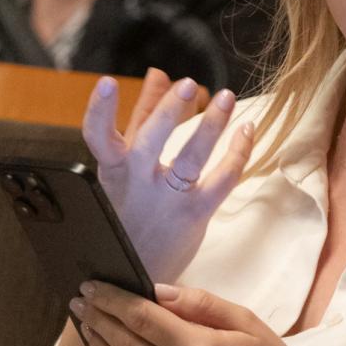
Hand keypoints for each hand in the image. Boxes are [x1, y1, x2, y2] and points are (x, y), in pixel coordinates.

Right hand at [83, 69, 252, 284]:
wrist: (136, 272)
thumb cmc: (130, 209)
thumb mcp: (127, 163)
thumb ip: (142, 115)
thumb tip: (158, 73)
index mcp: (113, 169)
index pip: (99, 137)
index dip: (101, 110)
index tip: (109, 81)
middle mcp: (138, 183)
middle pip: (151, 143)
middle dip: (168, 113)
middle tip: (189, 84)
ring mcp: (167, 200)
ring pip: (190, 160)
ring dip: (211, 127)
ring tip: (227, 98)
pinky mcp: (196, 213)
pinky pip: (222, 179)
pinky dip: (237, 153)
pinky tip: (247, 130)